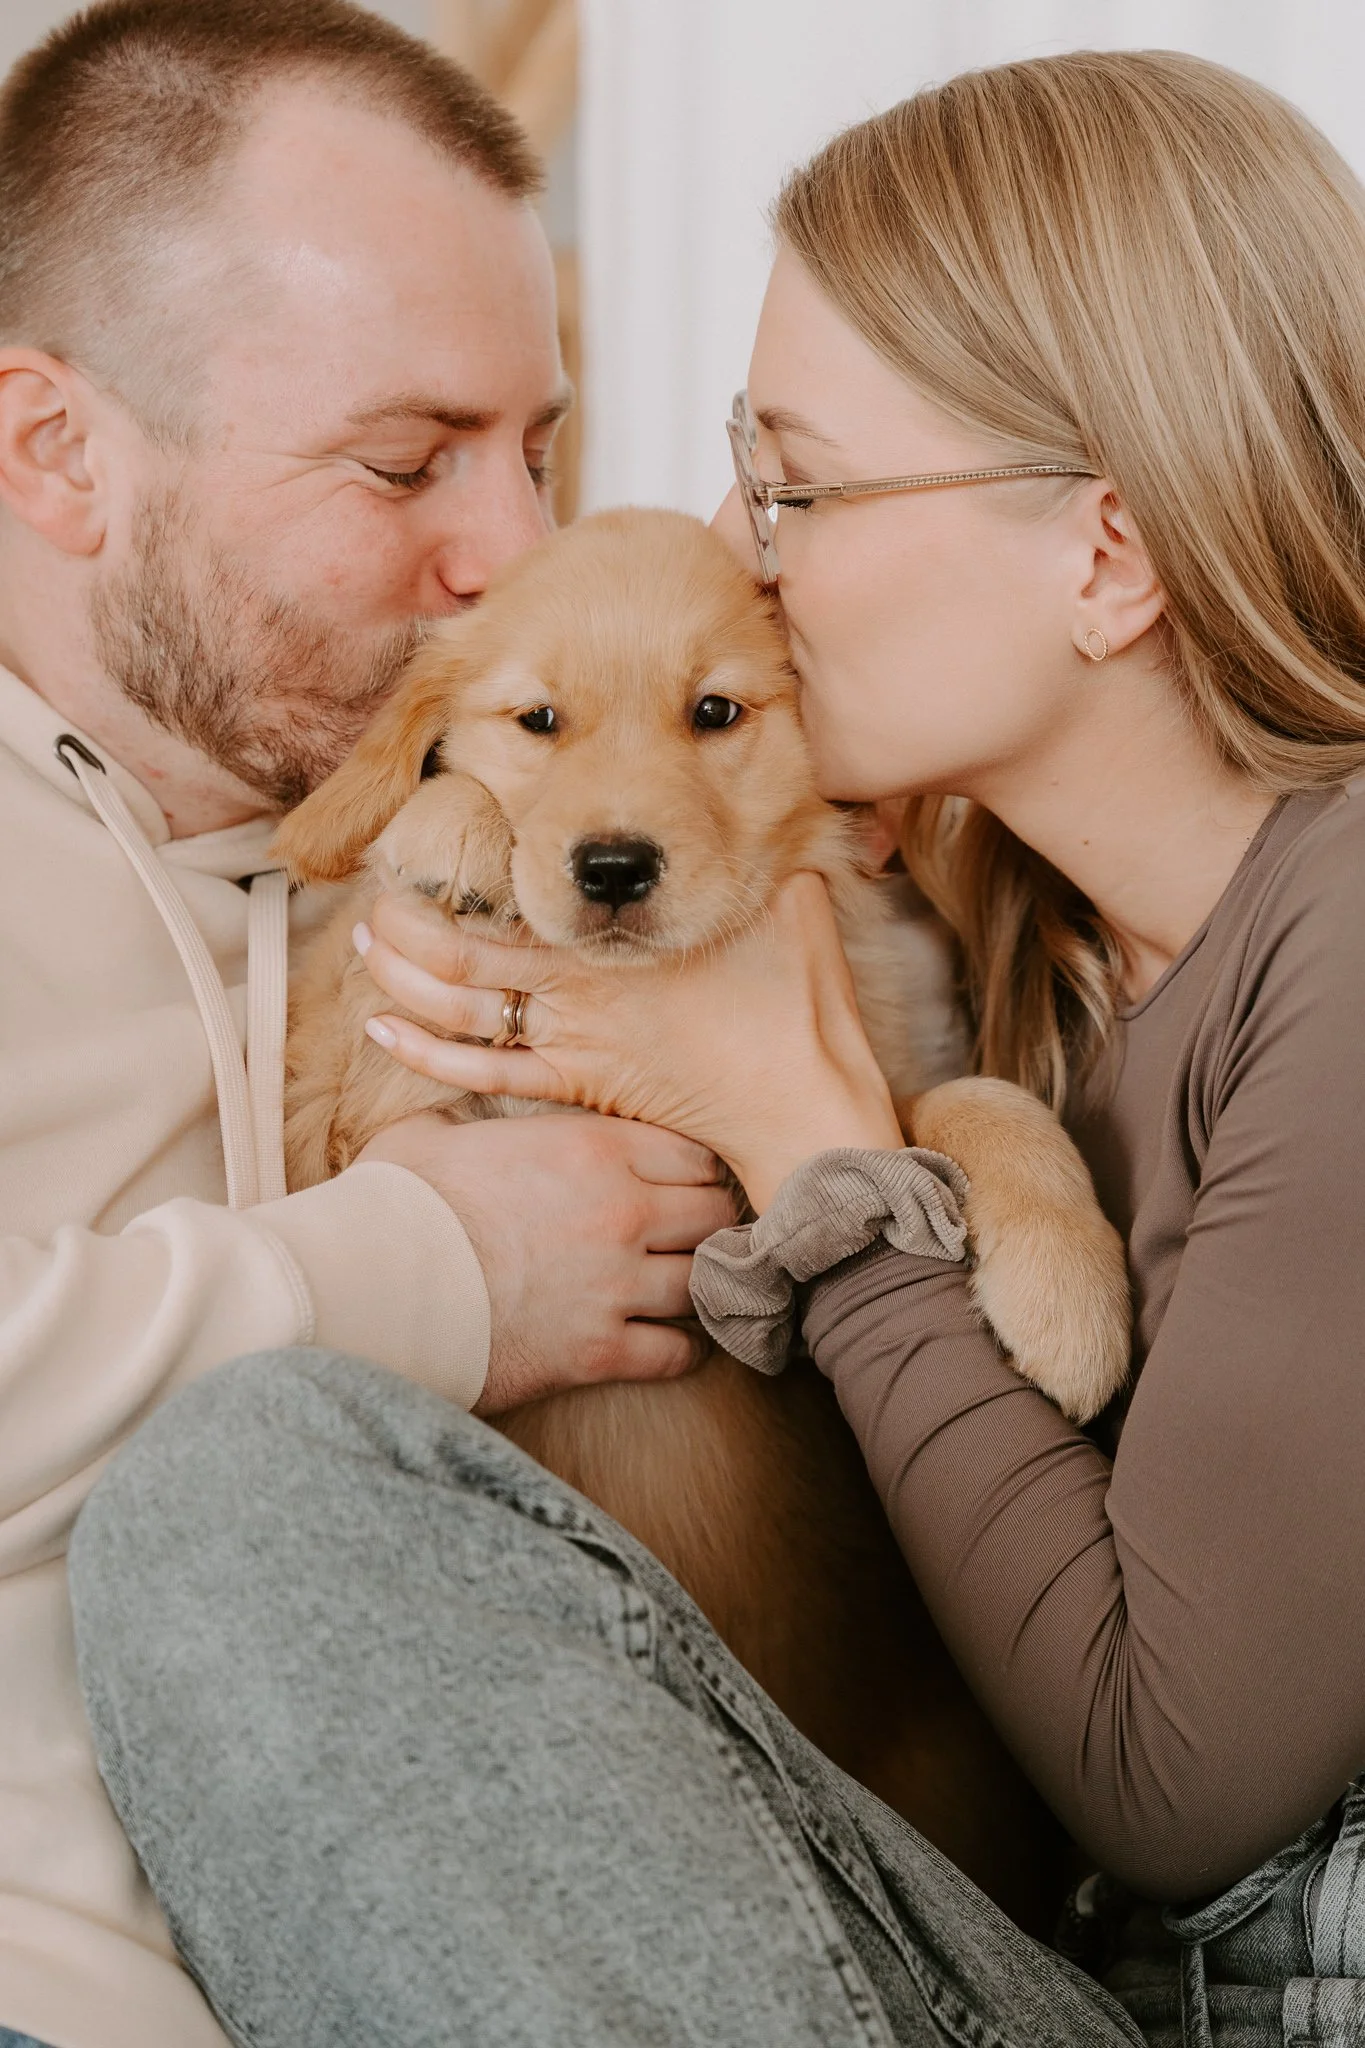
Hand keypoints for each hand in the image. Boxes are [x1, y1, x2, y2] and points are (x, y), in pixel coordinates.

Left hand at [356, 872, 903, 1209]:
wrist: (800, 1106)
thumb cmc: (799, 1006)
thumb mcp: (794, 905)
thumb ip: (776, 851)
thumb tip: (796, 805)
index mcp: (613, 940)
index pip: (504, 902)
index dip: (450, 882)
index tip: (417, 851)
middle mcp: (577, 990)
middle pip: (457, 955)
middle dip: (404, 928)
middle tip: (372, 900)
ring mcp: (572, 1043)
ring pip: (458, 1012)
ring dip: (401, 980)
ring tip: (367, 949)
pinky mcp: (580, 1088)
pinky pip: (484, 1073)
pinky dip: (425, 1054)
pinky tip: (383, 1031)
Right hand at [356, 1110, 734, 1415]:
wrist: (368, 1284)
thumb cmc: (395, 1202)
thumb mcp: (434, 1134)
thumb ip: (470, 1121)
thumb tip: (459, 1118)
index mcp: (592, 1149)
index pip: (693, 1153)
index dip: (691, 1169)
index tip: (679, 1183)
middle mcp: (621, 1214)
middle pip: (716, 1214)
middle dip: (708, 1224)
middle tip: (688, 1237)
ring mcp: (615, 1286)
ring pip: (703, 1283)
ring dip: (695, 1287)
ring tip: (679, 1290)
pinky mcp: (599, 1352)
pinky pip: (677, 1353)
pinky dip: (678, 1350)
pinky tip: (661, 1343)